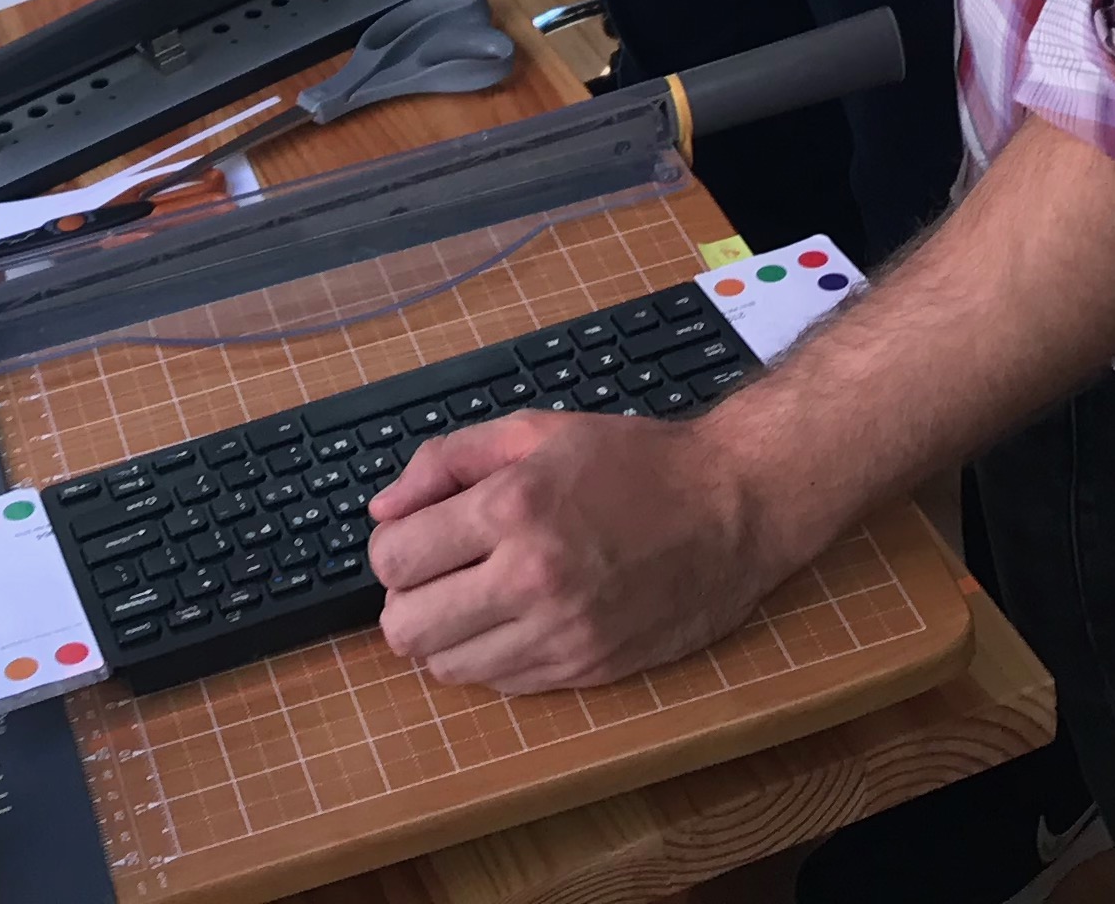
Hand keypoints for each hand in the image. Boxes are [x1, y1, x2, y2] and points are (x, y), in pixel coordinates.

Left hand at [365, 411, 787, 692]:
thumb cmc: (635, 462)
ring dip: (444, 634)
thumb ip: (447, 461)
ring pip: (446, 666)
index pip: (393, 559)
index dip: (391, 548)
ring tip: (474, 597)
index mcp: (511, 509)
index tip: (412, 537)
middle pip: (405, 628)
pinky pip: (499, 684)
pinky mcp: (587, 668)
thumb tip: (383, 509)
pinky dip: (490, 656)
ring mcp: (560, 633)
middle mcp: (531, 579)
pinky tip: (514, 619)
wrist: (731, 508)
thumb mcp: (536, 431)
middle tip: (433, 575)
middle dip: (405, 600)